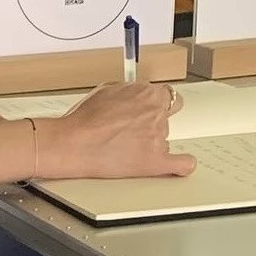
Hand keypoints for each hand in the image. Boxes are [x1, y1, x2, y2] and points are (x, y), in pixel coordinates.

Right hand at [35, 83, 196, 179]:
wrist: (74, 143)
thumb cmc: (84, 120)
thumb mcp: (106, 90)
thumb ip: (127, 91)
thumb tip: (132, 95)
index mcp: (149, 94)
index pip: (167, 96)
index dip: (157, 104)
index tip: (151, 109)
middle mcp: (157, 114)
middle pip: (165, 119)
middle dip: (150, 124)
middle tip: (131, 131)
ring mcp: (158, 139)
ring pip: (164, 139)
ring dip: (150, 143)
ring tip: (125, 148)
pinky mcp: (154, 161)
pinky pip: (180, 164)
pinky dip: (182, 165)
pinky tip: (180, 165)